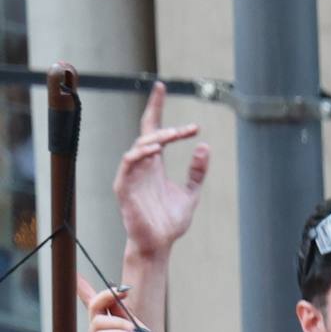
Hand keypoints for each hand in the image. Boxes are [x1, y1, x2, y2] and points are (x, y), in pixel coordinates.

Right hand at [80, 279, 161, 331]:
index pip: (95, 306)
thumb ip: (127, 316)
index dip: (84, 290)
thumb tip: (118, 295)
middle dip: (107, 295)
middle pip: (95, 307)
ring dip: (119, 323)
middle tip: (123, 292)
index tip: (77, 276)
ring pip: (98, 322)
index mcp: (110, 328)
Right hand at [114, 84, 207, 257]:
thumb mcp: (191, 193)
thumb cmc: (170, 221)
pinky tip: (155, 151)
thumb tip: (205, 146)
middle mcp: (141, 165)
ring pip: (138, 146)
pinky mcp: (123, 187)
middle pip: (147, 134)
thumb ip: (197, 171)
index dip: (155, 107)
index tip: (162, 87)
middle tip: (190, 130)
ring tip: (174, 137)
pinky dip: (140, 154)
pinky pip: (128, 164)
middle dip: (165, 127)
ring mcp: (130, 175)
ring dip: (155, 139)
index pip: (153, 129)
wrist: (159, 244)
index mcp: (154, 164)